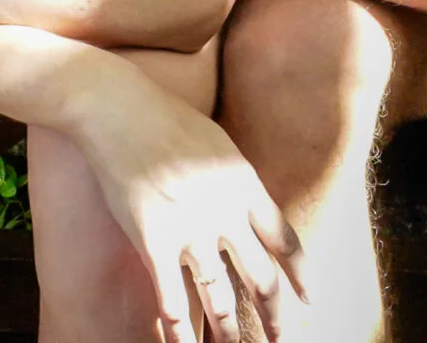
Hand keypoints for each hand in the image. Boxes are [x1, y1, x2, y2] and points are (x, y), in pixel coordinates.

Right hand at [67, 73, 307, 341]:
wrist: (118, 107)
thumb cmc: (166, 120)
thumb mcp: (218, 145)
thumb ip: (237, 182)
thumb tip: (253, 210)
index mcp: (245, 185)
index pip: (285, 241)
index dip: (300, 277)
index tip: (309, 301)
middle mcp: (225, 210)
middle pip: (260, 277)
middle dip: (273, 316)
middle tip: (277, 339)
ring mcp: (189, 226)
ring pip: (219, 297)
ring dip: (227, 332)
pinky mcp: (152, 238)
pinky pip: (171, 297)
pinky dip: (178, 329)